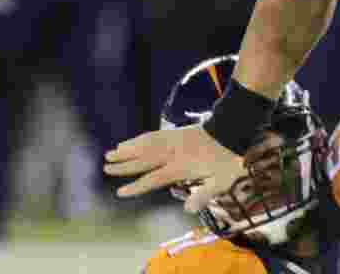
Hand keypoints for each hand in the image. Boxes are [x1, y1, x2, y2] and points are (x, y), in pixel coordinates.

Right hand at [104, 126, 243, 212]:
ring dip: (128, 149)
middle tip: (106, 168)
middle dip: (124, 165)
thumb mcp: (223, 181)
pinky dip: (140, 138)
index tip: (120, 192)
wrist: (233, 129)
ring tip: (111, 152)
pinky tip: (132, 140)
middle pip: (144, 159)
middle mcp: (173, 152)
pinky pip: (154, 134)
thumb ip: (205, 194)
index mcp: (182, 166)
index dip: (136, 186)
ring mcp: (174, 140)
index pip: (154, 178)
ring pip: (146, 144)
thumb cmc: (229, 158)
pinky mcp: (176, 132)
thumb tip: (188, 210)